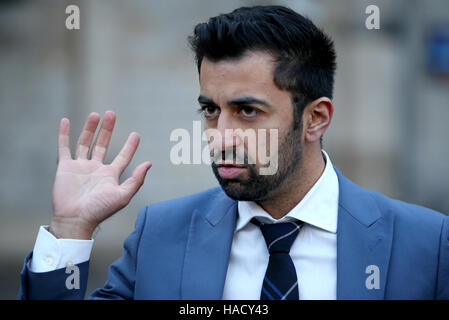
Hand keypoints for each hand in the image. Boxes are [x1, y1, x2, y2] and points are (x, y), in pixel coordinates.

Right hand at [49, 111, 151, 238]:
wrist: (75, 219)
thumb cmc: (100, 210)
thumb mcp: (123, 195)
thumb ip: (136, 180)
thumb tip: (149, 163)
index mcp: (110, 175)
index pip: (123, 156)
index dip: (130, 146)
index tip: (136, 134)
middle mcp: (96, 169)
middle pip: (102, 144)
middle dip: (107, 129)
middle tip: (112, 114)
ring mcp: (80, 167)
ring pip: (85, 143)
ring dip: (90, 129)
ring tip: (96, 115)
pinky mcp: (65, 167)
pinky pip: (64, 148)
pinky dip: (64, 134)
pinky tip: (66, 121)